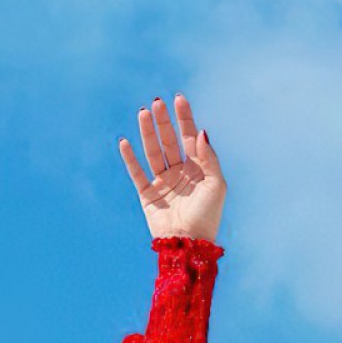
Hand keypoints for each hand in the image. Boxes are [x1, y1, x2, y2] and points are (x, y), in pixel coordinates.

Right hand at [118, 94, 226, 241]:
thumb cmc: (207, 216)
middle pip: (169, 141)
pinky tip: (125, 142)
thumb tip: (201, 131)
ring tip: (142, 113)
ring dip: (147, 133)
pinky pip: (137, 173)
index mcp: (198, 169)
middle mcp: (179, 172)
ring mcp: (163, 183)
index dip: (184, 118)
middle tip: (156, 102)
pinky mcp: (148, 195)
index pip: (189, 137)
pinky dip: (130, 159)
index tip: (178, 99)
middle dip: (163, 121)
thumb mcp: (216, 185)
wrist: (189, 244)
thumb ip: (209, 158)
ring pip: (153, 152)